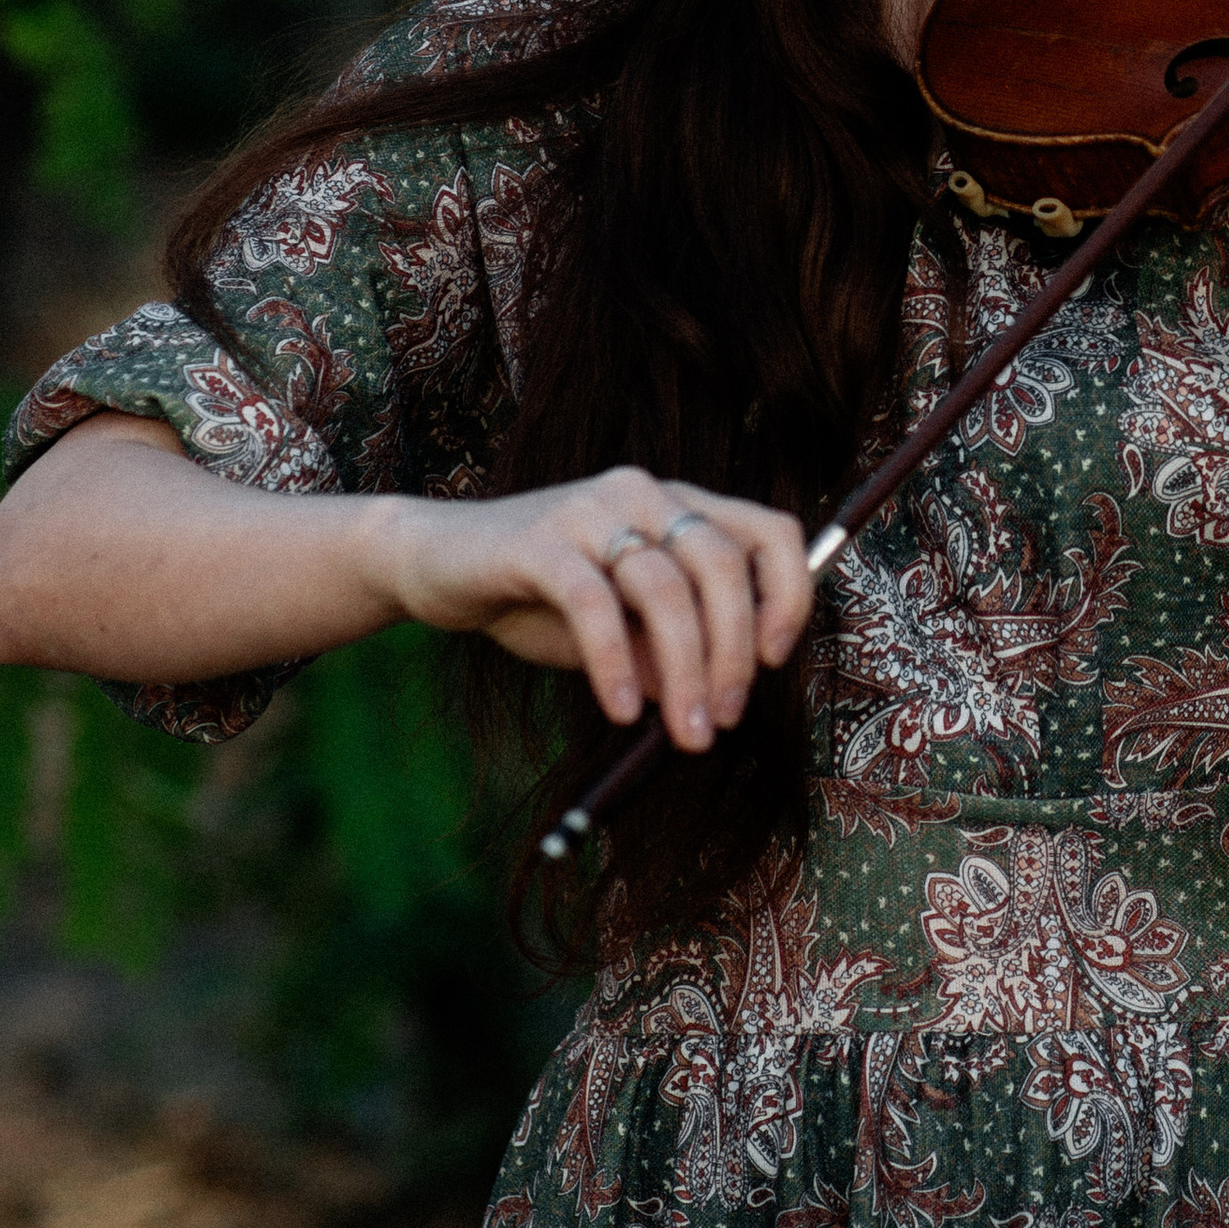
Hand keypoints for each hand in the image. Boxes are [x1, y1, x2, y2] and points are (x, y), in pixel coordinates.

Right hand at [372, 468, 812, 751]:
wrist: (438, 564)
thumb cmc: (542, 600)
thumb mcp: (622, 631)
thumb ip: (670, 650)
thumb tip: (720, 698)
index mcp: (680, 506)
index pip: (771, 533)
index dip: (789, 596)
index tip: (773, 663)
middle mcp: (646, 493)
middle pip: (723, 565)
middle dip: (733, 654)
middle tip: (722, 721)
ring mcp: (592, 509)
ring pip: (667, 588)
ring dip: (686, 671)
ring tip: (684, 733)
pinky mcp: (539, 540)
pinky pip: (594, 604)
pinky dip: (615, 663)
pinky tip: (621, 708)